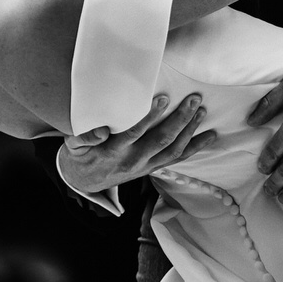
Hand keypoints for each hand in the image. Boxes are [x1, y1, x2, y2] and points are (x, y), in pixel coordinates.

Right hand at [56, 93, 214, 192]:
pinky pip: (177, 159)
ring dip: (190, 131)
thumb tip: (102, 130)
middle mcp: (133, 161)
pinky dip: (195, 148)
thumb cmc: (79, 157)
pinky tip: (209, 136)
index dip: (150, 116)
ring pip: (173, 150)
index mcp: (113, 152)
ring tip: (201, 111)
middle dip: (180, 119)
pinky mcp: (152, 169)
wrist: (83, 182)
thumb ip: (84, 137)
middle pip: (161, 140)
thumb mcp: (73, 146)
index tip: (162, 98)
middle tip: (193, 100)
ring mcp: (145, 167)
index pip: (135, 132)